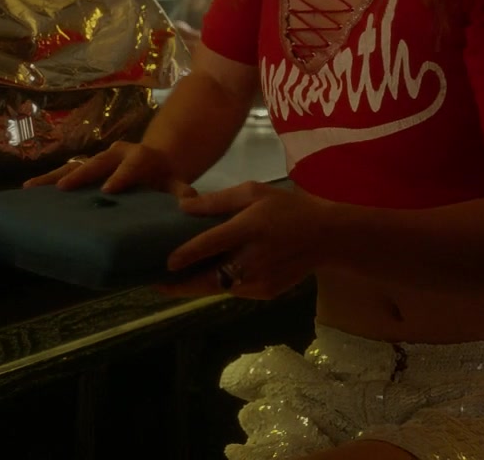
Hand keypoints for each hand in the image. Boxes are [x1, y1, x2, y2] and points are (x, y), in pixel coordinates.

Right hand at [23, 141, 190, 194]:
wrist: (155, 161)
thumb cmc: (166, 178)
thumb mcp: (178, 184)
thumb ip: (182, 193)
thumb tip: (189, 206)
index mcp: (139, 157)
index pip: (130, 166)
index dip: (121, 176)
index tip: (110, 190)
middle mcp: (115, 154)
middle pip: (96, 163)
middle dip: (80, 175)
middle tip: (63, 188)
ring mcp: (97, 160)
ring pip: (74, 166)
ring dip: (53, 178)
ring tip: (30, 188)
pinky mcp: (84, 169)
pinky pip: (64, 174)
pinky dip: (47, 182)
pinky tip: (27, 193)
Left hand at [161, 182, 326, 299]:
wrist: (326, 237)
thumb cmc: (286, 208)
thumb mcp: (254, 192)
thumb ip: (218, 200)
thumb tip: (183, 207)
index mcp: (249, 229)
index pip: (211, 244)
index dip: (187, 255)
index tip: (165, 264)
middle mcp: (253, 258)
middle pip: (210, 279)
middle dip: (181, 286)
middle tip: (157, 285)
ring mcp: (261, 280)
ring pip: (219, 288)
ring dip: (197, 287)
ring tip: (173, 282)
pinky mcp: (265, 292)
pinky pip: (234, 290)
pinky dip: (218, 285)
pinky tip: (205, 278)